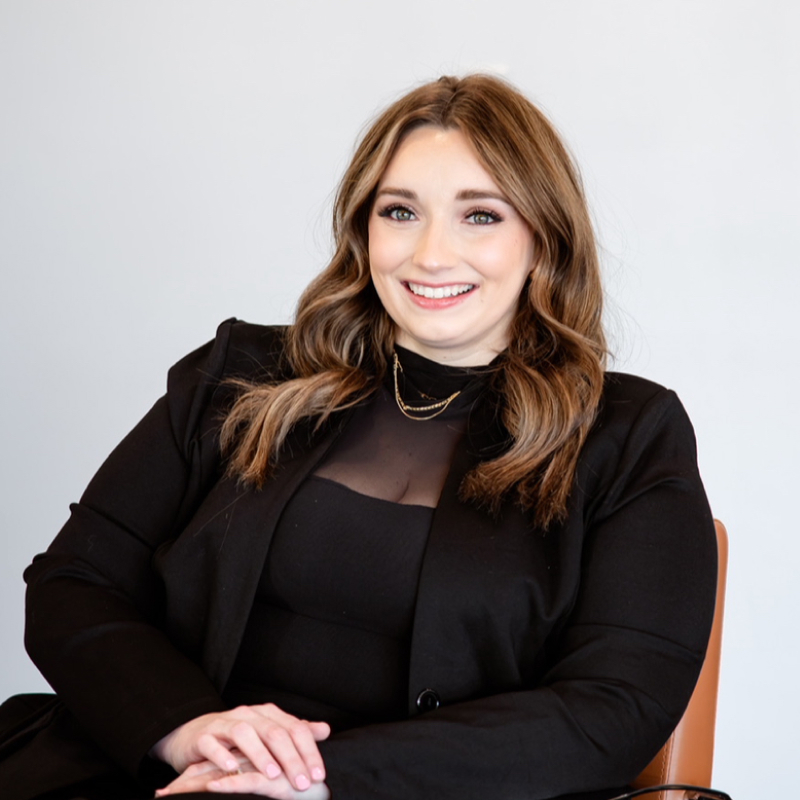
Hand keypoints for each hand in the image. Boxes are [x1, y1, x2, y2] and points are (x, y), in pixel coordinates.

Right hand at [151, 704, 329, 791]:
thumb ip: (296, 732)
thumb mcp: (269, 733)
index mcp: (267, 714)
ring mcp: (224, 724)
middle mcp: (248, 715)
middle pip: (273, 731)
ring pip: (244, 733)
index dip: (308, 750)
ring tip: (272, 775)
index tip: (318, 775)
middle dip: (290, 757)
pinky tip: (233, 767)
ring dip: (259, 754)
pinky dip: (222, 754)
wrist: (196, 734)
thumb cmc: (238, 739)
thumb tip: (326, 730)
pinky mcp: (203, 736)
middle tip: (301, 782)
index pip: (294, 728)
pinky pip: (212, 743)